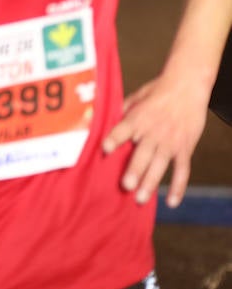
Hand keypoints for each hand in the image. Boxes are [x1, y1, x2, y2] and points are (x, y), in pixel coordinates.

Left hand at [103, 72, 209, 205]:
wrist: (187, 86)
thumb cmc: (157, 91)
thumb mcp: (135, 97)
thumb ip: (120, 112)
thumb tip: (101, 120)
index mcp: (138, 118)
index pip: (123, 130)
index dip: (114, 139)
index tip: (105, 150)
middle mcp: (153, 132)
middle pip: (143, 153)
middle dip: (134, 170)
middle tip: (126, 186)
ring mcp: (170, 142)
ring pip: (160, 165)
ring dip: (151, 182)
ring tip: (141, 199)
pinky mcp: (184, 148)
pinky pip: (182, 171)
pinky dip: (178, 187)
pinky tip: (171, 202)